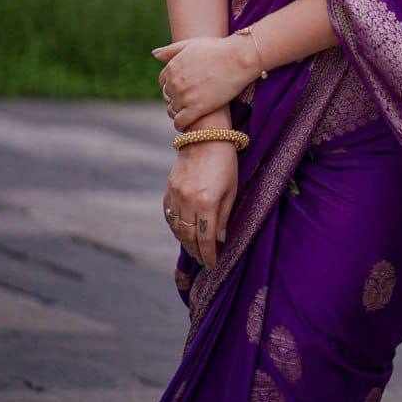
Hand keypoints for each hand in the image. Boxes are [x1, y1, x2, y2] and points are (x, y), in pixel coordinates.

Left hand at [153, 33, 261, 129]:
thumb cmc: (218, 49)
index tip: (184, 88)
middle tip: (191, 100)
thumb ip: (171, 50)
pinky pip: (180, 122)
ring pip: (173, 111)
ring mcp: (185, 96)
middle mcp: (175, 82)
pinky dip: (182, 125)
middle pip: (168, 97)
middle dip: (177, 99)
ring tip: (191, 111)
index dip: (173, 86)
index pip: (163, 83)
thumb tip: (154, 54)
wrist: (239, 58)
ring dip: (180, 112)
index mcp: (172, 67)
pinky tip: (190, 123)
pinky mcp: (197, 108)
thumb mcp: (192, 44)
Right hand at [163, 139, 236, 267]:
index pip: (206, 239)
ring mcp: (175, 196)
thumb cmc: (225, 162)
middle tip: (204, 262)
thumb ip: (224, 216)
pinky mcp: (169, 189)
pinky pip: (169, 215)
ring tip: (194, 251)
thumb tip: (219, 239)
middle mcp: (188, 202)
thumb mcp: (232, 189)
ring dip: (185, 243)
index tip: (213, 264)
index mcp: (207, 203)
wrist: (205, 136)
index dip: (209, 255)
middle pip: (189, 237)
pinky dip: (175, 227)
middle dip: (197, 253)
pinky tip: (182, 232)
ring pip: (177, 229)